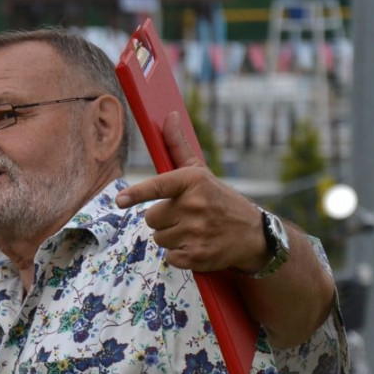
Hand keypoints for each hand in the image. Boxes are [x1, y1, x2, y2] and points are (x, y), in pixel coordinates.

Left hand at [115, 112, 268, 273]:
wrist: (253, 235)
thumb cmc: (219, 200)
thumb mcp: (201, 173)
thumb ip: (178, 147)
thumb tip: (168, 116)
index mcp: (193, 182)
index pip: (159, 186)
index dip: (137, 193)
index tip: (120, 200)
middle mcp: (195, 206)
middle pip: (151, 218)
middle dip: (163, 219)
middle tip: (185, 217)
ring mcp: (197, 232)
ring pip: (158, 238)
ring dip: (171, 237)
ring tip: (193, 231)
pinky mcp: (197, 256)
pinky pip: (169, 257)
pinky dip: (179, 255)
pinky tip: (196, 246)